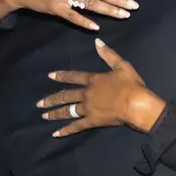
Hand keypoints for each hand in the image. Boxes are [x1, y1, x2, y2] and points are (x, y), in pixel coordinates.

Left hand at [37, 39, 163, 135]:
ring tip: (44, 116)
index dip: (61, 75)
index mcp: (93, 80)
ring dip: (55, 113)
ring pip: (67, 111)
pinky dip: (65, 130)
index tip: (50, 76)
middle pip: (65, 96)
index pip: (73, 76)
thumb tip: (97, 41)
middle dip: (51, 99)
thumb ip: (108, 54)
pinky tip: (55, 133)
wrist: (136, 104)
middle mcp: (86, 94)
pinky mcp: (92, 121)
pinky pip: (76, 126)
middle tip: (39, 103)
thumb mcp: (122, 65)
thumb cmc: (131, 85)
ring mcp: (88, 108)